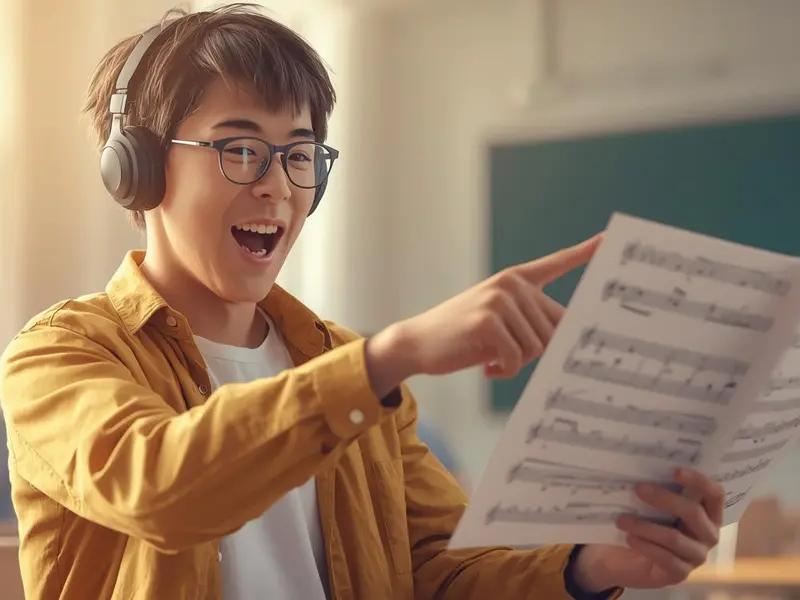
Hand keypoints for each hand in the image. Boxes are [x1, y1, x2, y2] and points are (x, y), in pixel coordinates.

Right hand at [364, 234, 601, 396]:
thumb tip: (571, 341)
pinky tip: (487, 368)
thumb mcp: (501, 323)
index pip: (556, 263)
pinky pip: (517, 358)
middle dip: (533, 353)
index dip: (585, 252)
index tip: (610, 239)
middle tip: (505, 356)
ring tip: (492, 359)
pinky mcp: (488, 319)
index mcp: (516, 280)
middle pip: (553, 330)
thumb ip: (533, 323)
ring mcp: (499, 299)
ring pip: (537, 347)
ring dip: (517, 364)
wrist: (418, 342)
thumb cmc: (464, 337)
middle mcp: (511, 284)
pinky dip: (505, 371)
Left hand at [571, 468, 724, 591]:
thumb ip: (654, 488)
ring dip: (646, 526)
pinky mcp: (680, 573)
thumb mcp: (649, 504)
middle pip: (693, 512)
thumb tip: (640, 467)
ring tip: (622, 519)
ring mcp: (696, 556)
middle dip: (664, 498)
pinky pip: (665, 558)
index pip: (714, 494)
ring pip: (674, 538)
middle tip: (638, 488)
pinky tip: (629, 538)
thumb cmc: (641, 522)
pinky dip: (645, 546)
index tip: (674, 470)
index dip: (699, 481)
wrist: (622, 557)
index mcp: (706, 512)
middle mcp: (707, 534)